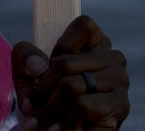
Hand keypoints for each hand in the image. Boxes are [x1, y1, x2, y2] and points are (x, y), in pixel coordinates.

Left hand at [11, 15, 129, 130]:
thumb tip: (39, 66)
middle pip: (66, 62)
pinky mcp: (120, 106)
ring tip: (41, 121)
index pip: (84, 25)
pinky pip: (81, 106)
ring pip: (71, 86)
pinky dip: (63, 121)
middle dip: (42, 89)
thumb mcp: (27, 75)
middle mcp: (112, 58)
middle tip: (32, 107)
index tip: (49, 67)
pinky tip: (60, 128)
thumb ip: (24, 58)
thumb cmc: (46, 100)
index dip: (60, 46)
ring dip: (49, 109)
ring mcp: (119, 81)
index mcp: (95, 43)